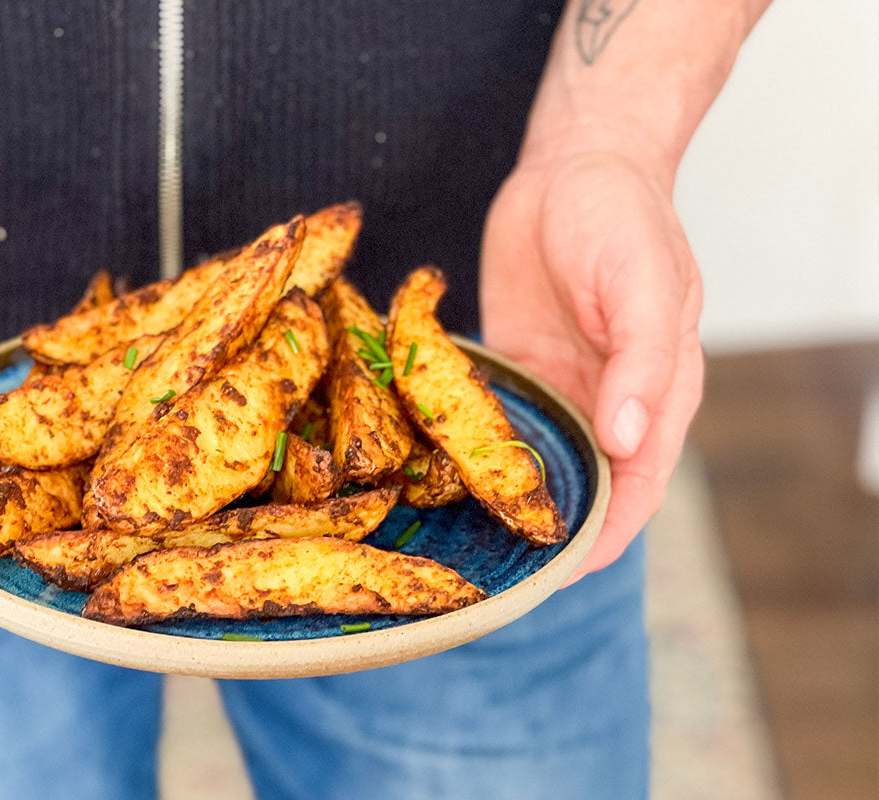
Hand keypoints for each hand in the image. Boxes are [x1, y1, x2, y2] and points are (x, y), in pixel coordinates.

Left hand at [481, 150, 702, 582]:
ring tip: (460, 538)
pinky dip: (476, 449)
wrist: (569, 165)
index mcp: (657, 389)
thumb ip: (644, 360)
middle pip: (585, 483)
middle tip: (497, 571)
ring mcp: (559, 384)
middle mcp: (608, 398)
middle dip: (550, 528)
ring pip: (538, 461)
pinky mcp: (515, 365)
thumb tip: (629, 440)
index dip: (608, 532)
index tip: (566, 574)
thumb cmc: (621, 215)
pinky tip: (439, 477)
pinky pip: (496, 419)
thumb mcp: (644, 282)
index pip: (639, 481)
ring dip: (509, 498)